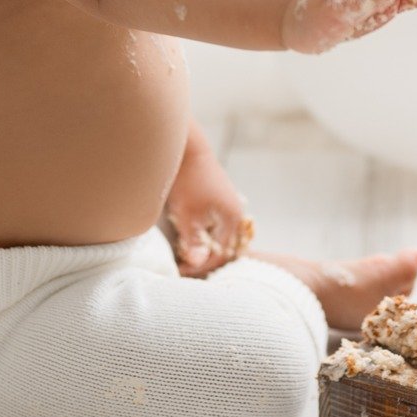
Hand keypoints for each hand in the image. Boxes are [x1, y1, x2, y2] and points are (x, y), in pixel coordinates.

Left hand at [161, 143, 254, 276]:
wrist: (185, 147)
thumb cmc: (187, 179)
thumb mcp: (188, 213)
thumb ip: (194, 240)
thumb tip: (198, 264)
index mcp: (233, 217)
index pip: (222, 253)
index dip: (202, 265)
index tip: (181, 269)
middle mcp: (235, 212)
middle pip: (225, 247)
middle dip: (205, 258)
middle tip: (184, 265)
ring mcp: (227, 205)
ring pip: (219, 236)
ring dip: (204, 247)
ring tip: (185, 253)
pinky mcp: (218, 199)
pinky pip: (215, 226)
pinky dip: (204, 236)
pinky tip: (188, 236)